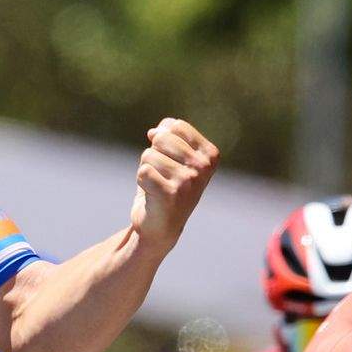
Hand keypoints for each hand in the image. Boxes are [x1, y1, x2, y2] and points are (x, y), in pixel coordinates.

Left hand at [130, 118, 217, 253]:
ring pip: (149, 155)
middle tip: (161, 176)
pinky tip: (152, 195)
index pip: (176, 126)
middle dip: (153, 155)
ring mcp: (188, 180)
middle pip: (161, 139)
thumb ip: (168, 135)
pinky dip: (141, 182)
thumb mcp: (172, 157)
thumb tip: (155, 131)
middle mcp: (203, 167)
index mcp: (210, 154)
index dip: (163, 140)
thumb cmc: (165, 186)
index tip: (170, 161)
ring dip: (146, 170)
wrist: (161, 226)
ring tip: (157, 186)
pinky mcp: (170, 193)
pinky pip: (143, 172)